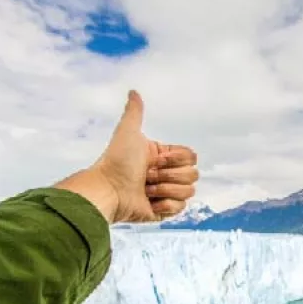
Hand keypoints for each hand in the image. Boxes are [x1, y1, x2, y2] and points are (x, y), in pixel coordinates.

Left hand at [56, 90, 197, 222]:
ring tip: (146, 189)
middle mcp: (166, 174)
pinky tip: (150, 202)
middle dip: (169, 175)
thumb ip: (134, 112)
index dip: (177, 159)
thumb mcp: (127, 132)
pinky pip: (181, 207)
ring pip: (189, 192)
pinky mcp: (164, 211)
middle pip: (193, 175)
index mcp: (163, 157)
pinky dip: (166, 204)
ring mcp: (166, 193)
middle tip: (148, 175)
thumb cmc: (116, 162)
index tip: (155, 159)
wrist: (109, 190)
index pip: (191, 157)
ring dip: (166, 190)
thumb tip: (133, 92)